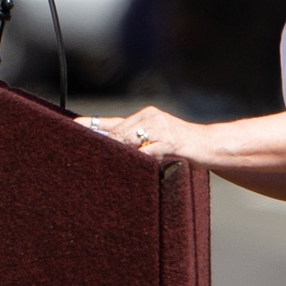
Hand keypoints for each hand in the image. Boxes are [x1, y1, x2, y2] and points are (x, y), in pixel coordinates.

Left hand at [74, 105, 203, 162]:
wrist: (212, 146)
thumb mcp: (158, 140)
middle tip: (85, 159)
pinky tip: (127, 169)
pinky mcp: (170, 142)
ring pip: (129, 141)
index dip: (91, 125)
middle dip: (102, 146)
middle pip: (118, 133)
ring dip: (116, 154)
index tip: (73, 128)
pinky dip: (136, 160)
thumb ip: (137, 143)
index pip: (112, 120)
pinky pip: (146, 152)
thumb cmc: (183, 148)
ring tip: (101, 166)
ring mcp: (161, 128)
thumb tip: (112, 151)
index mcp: (146, 116)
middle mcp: (151, 117)